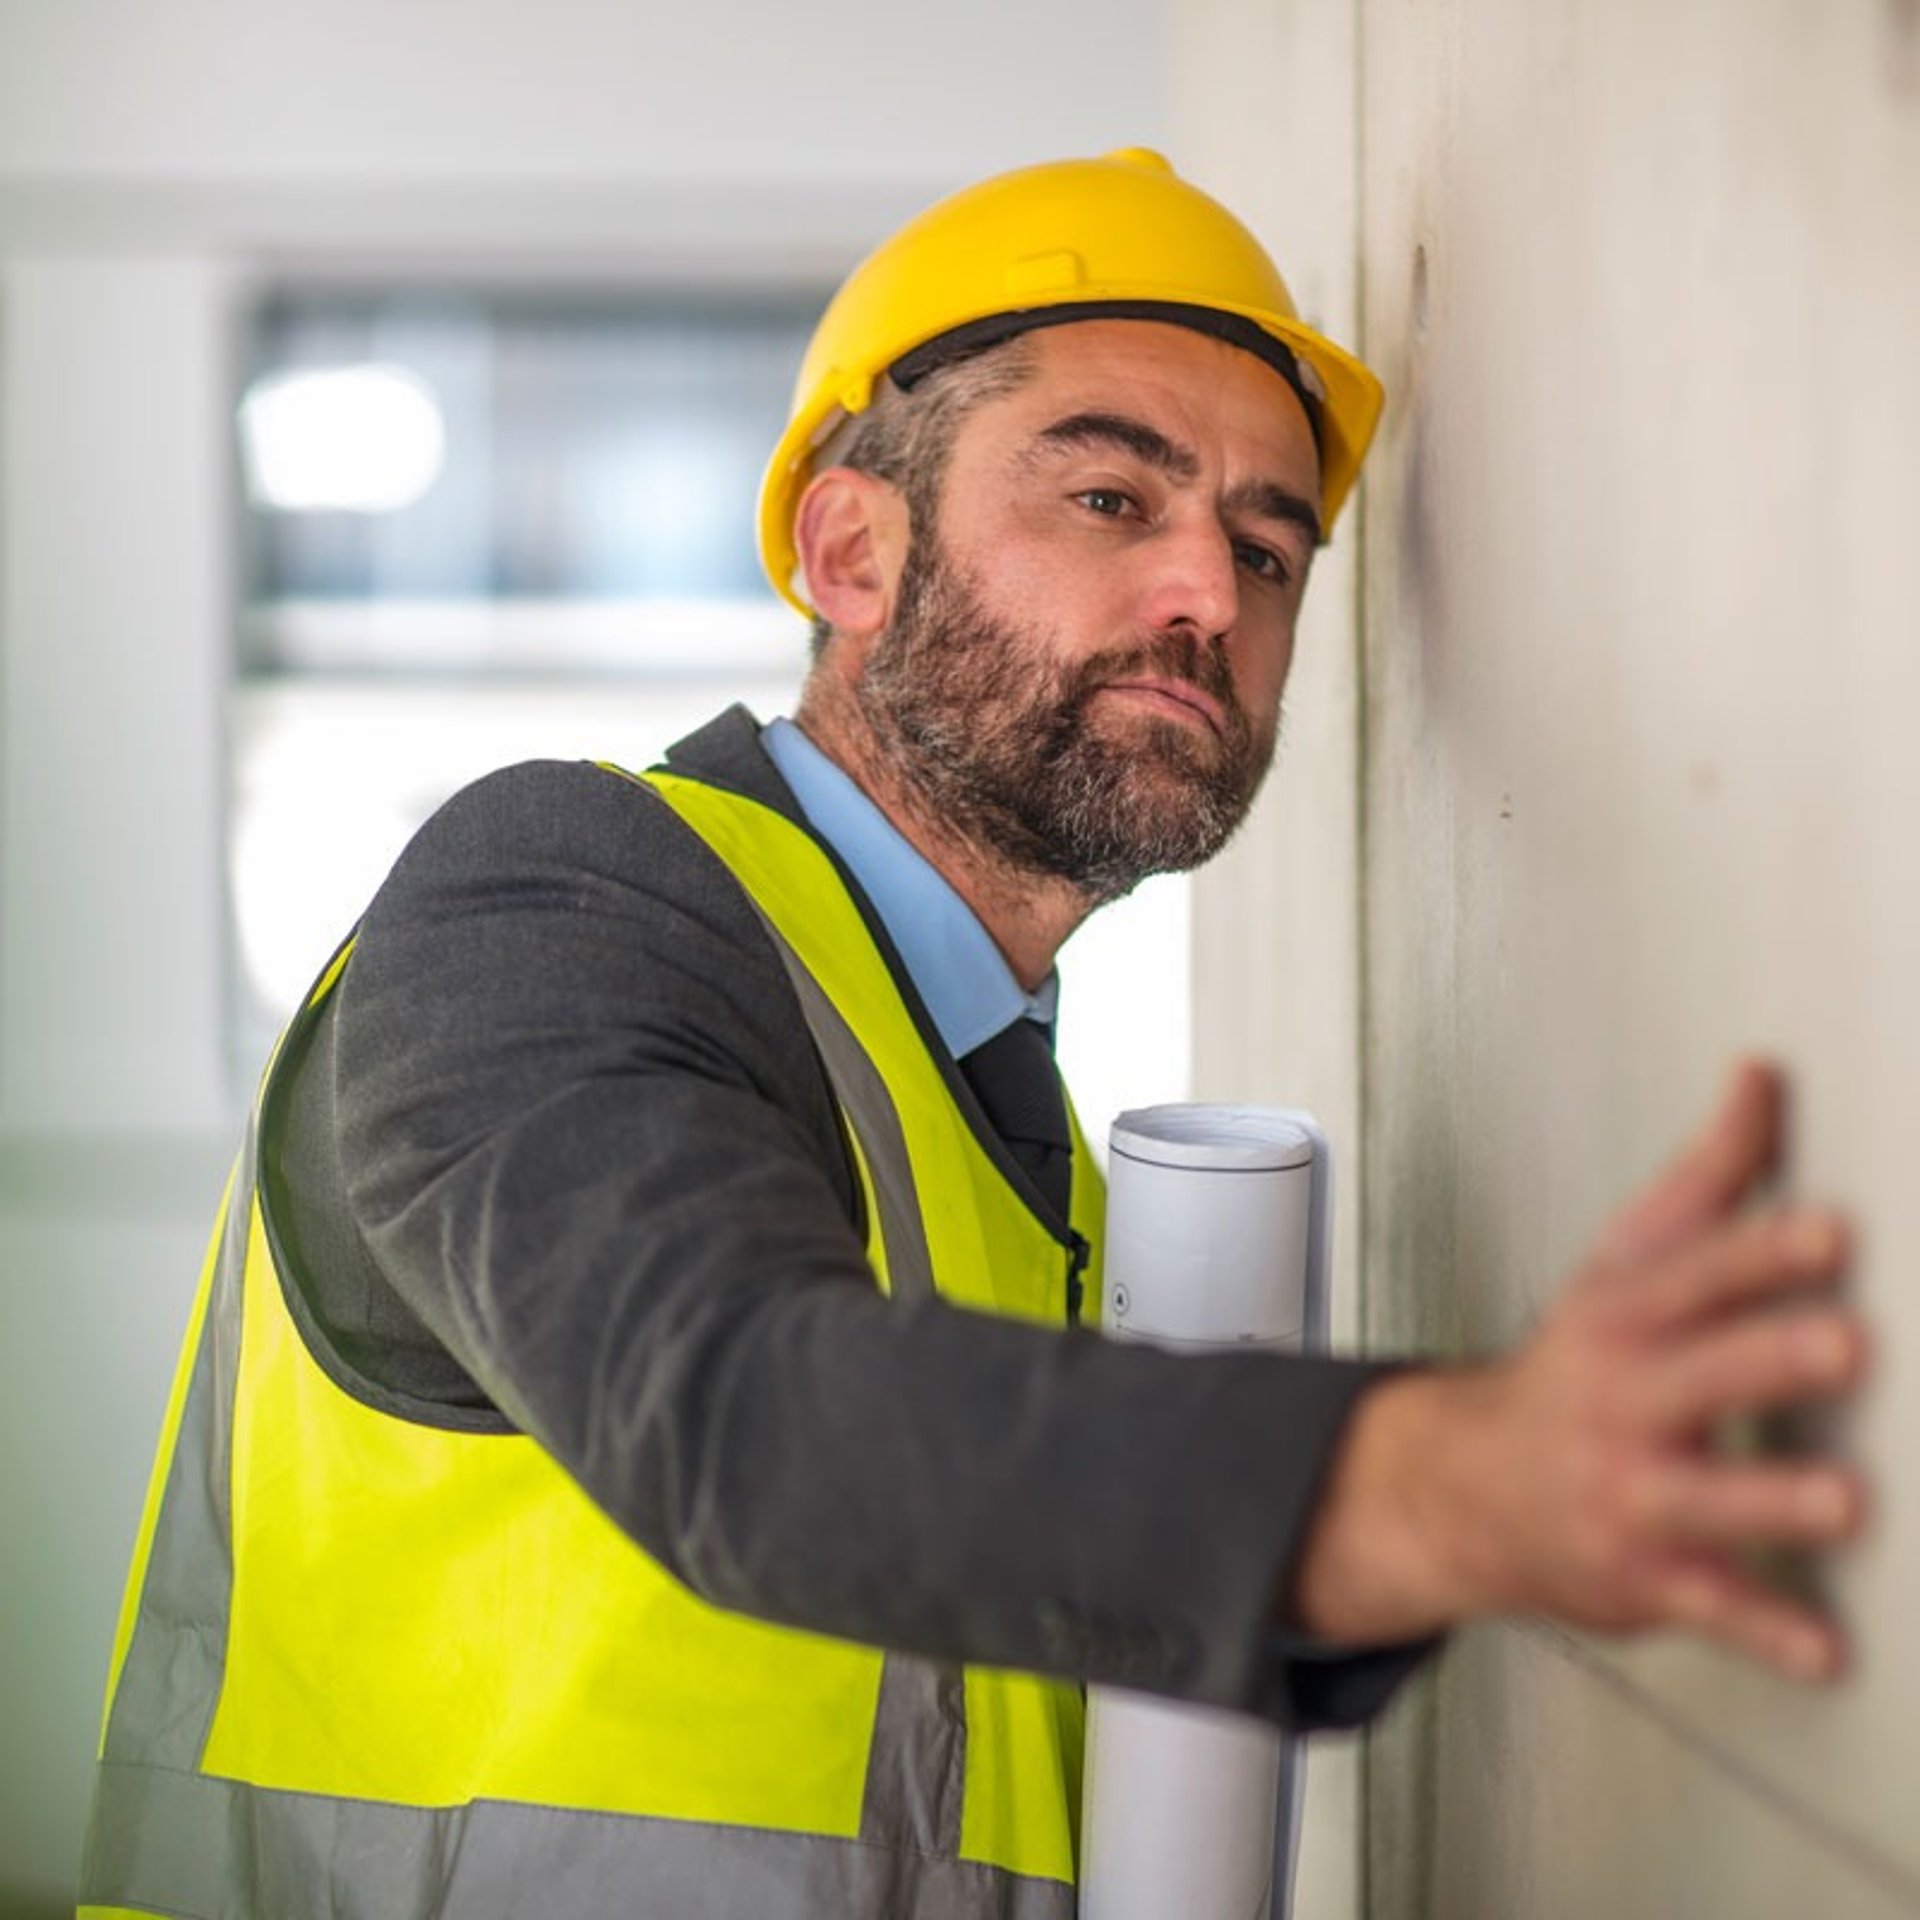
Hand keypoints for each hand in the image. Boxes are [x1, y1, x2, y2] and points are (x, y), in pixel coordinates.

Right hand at [1293, 1061, 1869, 1679]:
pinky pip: (1708, 1608)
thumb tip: (1761, 1075)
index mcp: (1625, 1318)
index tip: (1830, 1230)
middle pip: (1702, 1373)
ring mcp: (1630, 1491)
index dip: (1760, 1251)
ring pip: (1706, 1498)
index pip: (1694, 1275)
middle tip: (1845, 1344)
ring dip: (1774, 1503)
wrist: (1466, 1487)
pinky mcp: (1644, 1575)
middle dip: (1770, 1359)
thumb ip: (1708, 1177)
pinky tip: (1823, 1651)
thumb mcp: (1623, 1264)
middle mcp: (1623, 1401)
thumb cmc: (1573, 1369)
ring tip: (1842, 1502)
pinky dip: (1763, 1635)